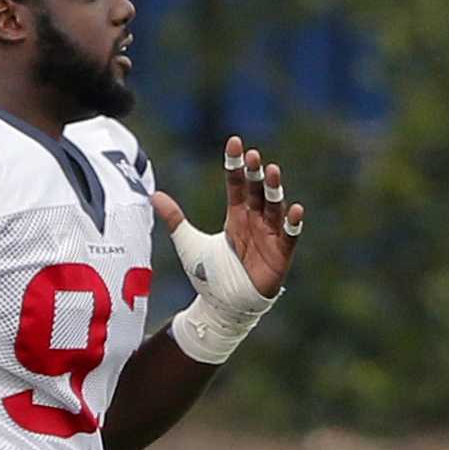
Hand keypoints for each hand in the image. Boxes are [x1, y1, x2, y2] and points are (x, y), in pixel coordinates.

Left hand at [151, 136, 303, 363]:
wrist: (220, 307)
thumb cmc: (208, 275)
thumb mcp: (187, 242)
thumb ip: (174, 218)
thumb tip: (154, 195)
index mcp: (236, 216)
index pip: (237, 184)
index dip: (236, 164)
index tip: (234, 142)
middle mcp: (254, 222)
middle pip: (256, 192)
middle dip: (256, 174)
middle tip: (254, 155)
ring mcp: (269, 236)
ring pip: (273, 208)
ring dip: (274, 190)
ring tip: (273, 171)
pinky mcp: (280, 254)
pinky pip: (289, 236)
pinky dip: (293, 223)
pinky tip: (295, 208)